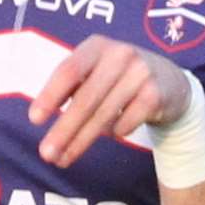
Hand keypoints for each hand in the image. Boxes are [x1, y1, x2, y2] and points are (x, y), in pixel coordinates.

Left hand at [28, 35, 189, 167]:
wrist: (169, 80)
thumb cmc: (118, 76)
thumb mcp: (96, 69)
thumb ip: (72, 85)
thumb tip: (40, 115)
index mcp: (96, 46)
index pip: (69, 70)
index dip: (50, 95)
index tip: (34, 119)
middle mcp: (119, 54)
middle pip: (86, 99)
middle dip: (64, 129)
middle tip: (46, 153)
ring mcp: (140, 73)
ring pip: (104, 115)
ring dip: (81, 141)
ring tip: (63, 159)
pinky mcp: (155, 94)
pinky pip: (126, 123)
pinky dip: (115, 132)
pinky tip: (112, 133)